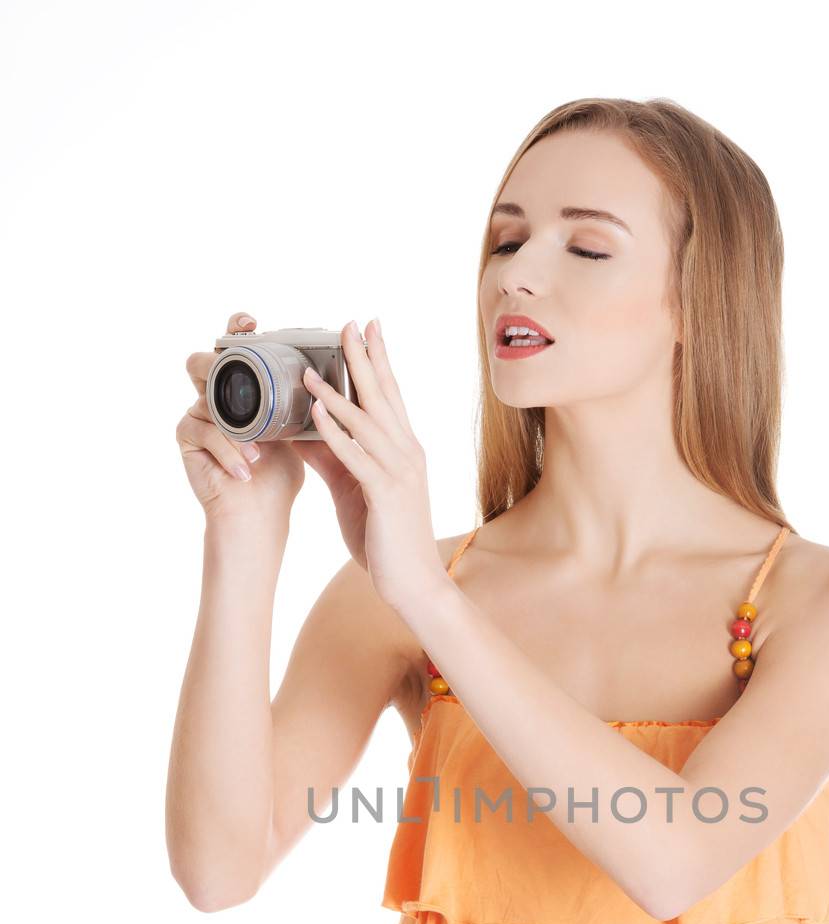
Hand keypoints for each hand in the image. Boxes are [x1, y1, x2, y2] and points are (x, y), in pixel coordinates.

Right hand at [177, 311, 304, 525]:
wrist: (261, 514)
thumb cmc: (279, 475)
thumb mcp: (297, 433)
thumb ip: (303, 403)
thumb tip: (330, 376)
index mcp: (242, 388)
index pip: (234, 348)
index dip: (237, 329)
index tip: (251, 322)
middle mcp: (214, 395)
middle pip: (203, 361)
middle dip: (217, 362)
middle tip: (233, 367)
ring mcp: (197, 414)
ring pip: (202, 397)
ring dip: (235, 426)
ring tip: (258, 449)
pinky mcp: (187, 438)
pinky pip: (204, 432)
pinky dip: (229, 451)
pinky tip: (246, 469)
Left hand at [300, 319, 445, 612]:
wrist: (415, 585)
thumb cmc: (386, 540)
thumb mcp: (353, 491)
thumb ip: (332, 459)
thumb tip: (302, 429)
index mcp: (403, 451)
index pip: (390, 396)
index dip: (379, 360)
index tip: (368, 328)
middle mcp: (406, 454)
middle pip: (383, 396)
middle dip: (365, 358)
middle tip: (351, 322)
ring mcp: (398, 472)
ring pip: (366, 421)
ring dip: (337, 391)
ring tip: (311, 367)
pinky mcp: (385, 494)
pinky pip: (355, 455)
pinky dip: (334, 431)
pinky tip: (316, 411)